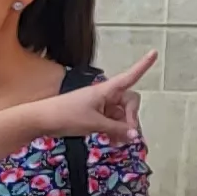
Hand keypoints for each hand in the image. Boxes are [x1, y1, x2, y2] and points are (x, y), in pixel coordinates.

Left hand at [34, 52, 158, 143]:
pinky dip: (114, 130)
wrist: (42, 120)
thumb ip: (116, 129)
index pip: (129, 76)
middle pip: (130, 103)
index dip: (143, 66)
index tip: (154, 52)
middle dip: (131, 118)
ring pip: (121, 115)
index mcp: (106, 89)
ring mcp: (101, 105)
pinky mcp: (95, 114)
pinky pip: (112, 121)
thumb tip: (135, 135)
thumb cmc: (66, 115)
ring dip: (123, 128)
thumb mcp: (94, 123)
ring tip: (118, 143)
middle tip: (128, 135)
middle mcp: (106, 95)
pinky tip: (113, 142)